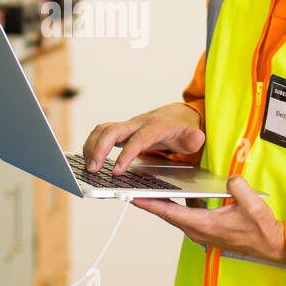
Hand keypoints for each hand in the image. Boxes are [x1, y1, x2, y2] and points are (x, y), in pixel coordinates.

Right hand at [82, 103, 204, 175]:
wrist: (178, 115)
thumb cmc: (183, 128)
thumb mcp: (193, 135)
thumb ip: (194, 139)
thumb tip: (197, 138)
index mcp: (155, 127)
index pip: (137, 140)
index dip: (125, 155)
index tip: (116, 171)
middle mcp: (138, 124)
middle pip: (112, 131)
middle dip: (99, 149)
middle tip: (93, 169)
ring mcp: (128, 126)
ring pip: (103, 130)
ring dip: (92, 146)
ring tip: (88, 166)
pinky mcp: (122, 130)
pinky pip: (102, 132)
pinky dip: (92, 143)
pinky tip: (89, 158)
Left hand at [132, 175, 285, 263]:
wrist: (272, 245)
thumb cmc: (261, 229)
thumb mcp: (252, 205)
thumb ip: (238, 188)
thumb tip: (229, 179)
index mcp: (205, 225)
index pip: (170, 213)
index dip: (150, 204)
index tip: (132, 197)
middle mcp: (199, 231)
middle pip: (168, 214)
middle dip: (150, 201)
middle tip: (132, 189)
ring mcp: (202, 232)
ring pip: (176, 216)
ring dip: (164, 203)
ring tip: (150, 188)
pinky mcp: (207, 231)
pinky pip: (187, 216)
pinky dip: (179, 206)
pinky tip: (179, 194)